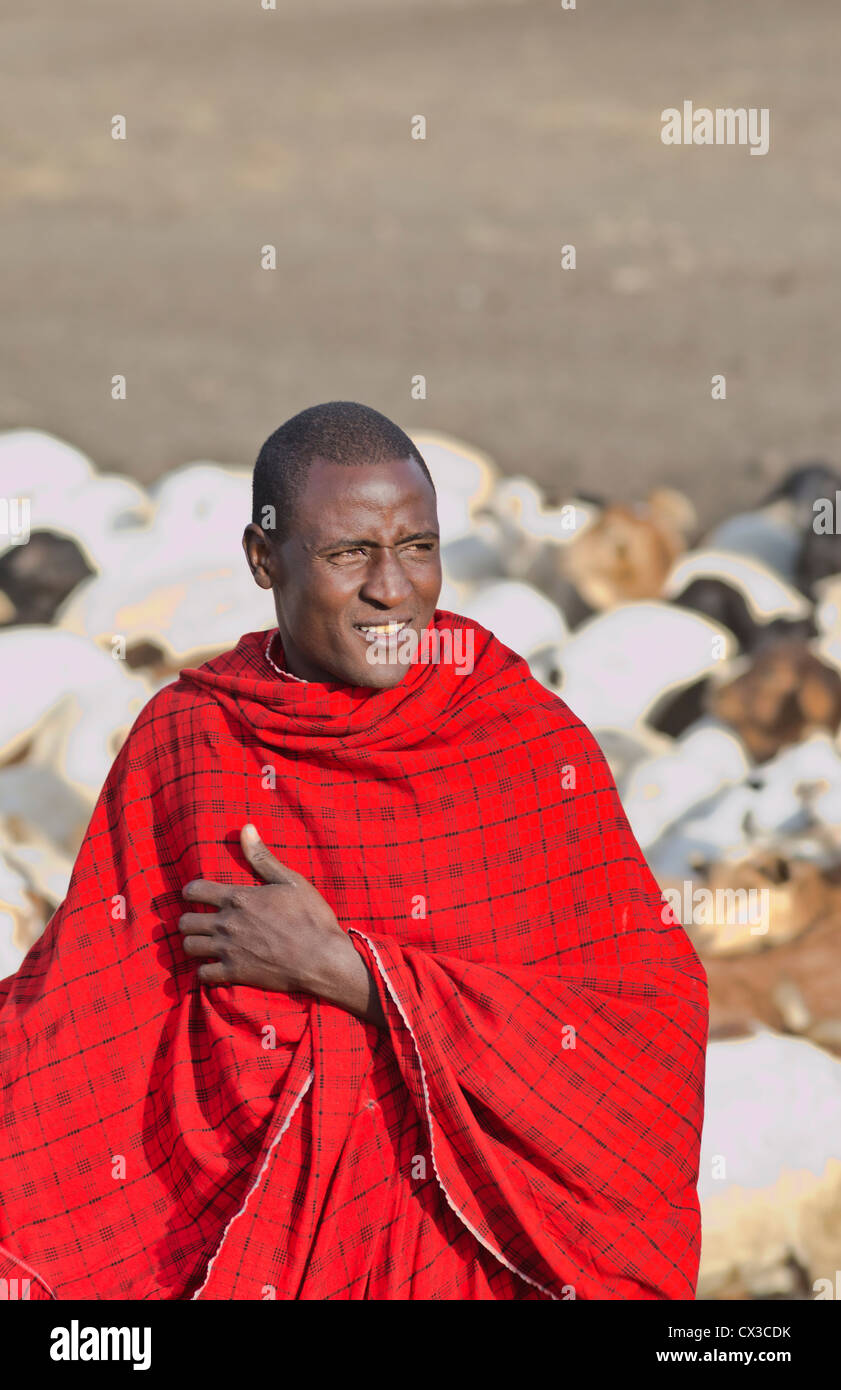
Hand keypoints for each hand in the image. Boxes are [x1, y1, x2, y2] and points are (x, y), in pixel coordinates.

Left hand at [178, 825, 386, 1025]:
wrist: (322, 958)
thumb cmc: (311, 917)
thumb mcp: (290, 880)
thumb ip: (262, 857)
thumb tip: (246, 828)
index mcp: (238, 898)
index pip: (194, 890)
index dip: (191, 892)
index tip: (197, 896)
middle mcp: (227, 923)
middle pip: (185, 922)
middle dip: (190, 920)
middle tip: (202, 922)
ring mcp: (228, 950)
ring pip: (189, 947)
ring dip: (194, 944)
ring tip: (205, 944)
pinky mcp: (235, 973)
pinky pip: (203, 975)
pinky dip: (205, 971)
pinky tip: (215, 967)